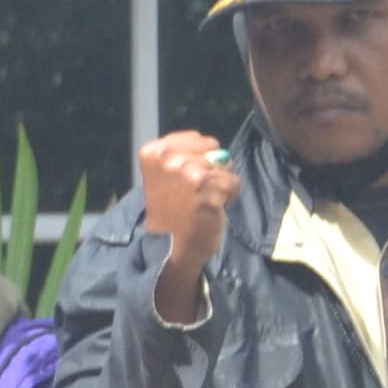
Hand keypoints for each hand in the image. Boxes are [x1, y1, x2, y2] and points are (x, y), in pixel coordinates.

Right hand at [138, 133, 239, 279]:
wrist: (172, 249)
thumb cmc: (171, 212)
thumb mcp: (166, 175)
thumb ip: (185, 156)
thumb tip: (221, 156)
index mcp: (154, 152)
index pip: (197, 138)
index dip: (198, 158)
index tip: (184, 181)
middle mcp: (168, 159)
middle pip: (212, 148)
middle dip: (211, 169)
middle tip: (195, 193)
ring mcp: (188, 174)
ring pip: (225, 165)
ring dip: (220, 184)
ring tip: (202, 201)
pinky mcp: (207, 190)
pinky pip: (233, 182)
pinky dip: (230, 196)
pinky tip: (212, 208)